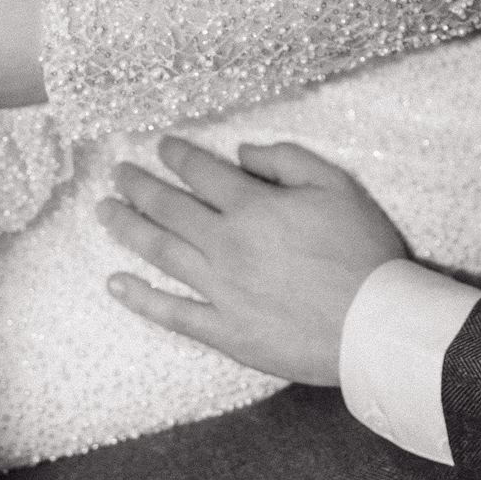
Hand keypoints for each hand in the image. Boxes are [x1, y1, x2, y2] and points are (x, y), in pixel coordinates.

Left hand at [99, 138, 406, 383]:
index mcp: (252, 206)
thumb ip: (284, 159)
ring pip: (161, 254)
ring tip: (104, 211)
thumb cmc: (361, 251)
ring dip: (128, 229)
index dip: (176, 155)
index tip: (160, 146)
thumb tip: (240, 153)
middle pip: (169, 209)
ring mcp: (221, 291)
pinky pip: (174, 314)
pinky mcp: (226, 333)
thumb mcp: (334, 184)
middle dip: (138, 186)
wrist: (376, 327)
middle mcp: (227, 244)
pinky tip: (116, 284)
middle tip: (117, 173)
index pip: (201, 172)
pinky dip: (141, 298)